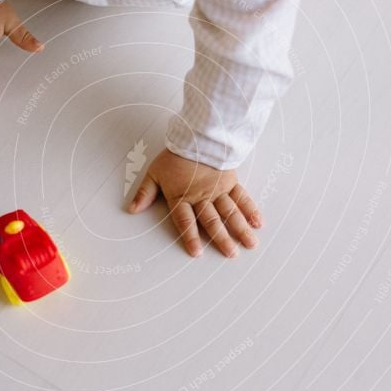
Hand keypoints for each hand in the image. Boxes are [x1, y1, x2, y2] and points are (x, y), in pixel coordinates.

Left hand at [127, 148, 262, 257]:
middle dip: (222, 239)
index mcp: (182, 196)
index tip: (197, 252)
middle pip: (212, 220)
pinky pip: (242, 197)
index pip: (185, 220)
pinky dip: (251, 210)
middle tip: (231, 254)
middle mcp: (202, 196)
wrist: (196, 135)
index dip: (190, 237)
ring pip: (230, 212)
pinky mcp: (230, 181)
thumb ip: (145, 192)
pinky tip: (258, 222)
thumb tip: (132, 209)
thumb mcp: (154, 172)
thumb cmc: (175, 155)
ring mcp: (218, 189)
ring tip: (250, 244)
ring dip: (240, 229)